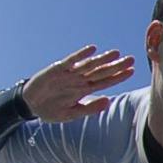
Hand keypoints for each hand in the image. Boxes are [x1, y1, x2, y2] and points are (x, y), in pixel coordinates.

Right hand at [21, 45, 135, 122]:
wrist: (30, 105)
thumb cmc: (52, 109)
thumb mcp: (72, 113)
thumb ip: (89, 108)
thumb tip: (108, 101)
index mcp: (84, 90)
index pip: (105, 82)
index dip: (118, 77)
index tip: (132, 71)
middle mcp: (80, 80)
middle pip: (101, 71)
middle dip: (116, 66)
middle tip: (131, 59)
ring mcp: (70, 74)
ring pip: (89, 65)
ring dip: (103, 59)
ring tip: (116, 53)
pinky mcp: (57, 69)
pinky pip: (71, 61)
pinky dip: (81, 55)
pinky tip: (92, 49)